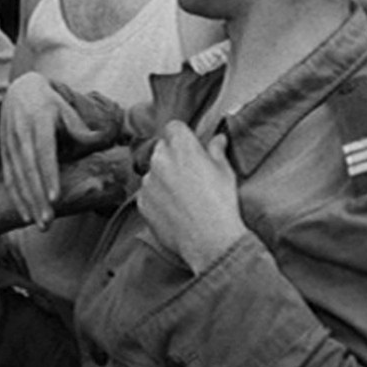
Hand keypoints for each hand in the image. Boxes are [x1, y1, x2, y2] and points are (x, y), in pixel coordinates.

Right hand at [0, 72, 91, 228]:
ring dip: (28, 202)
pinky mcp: (4, 152)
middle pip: (29, 170)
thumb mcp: (66, 110)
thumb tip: (103, 146)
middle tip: (47, 222)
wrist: (19, 90)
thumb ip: (81, 130)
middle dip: (37, 197)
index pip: (43, 151)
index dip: (49, 175)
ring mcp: (9, 143)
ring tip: (40, 224)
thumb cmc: (50, 103)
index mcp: (38, 119)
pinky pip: (8, 178)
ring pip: (17, 177)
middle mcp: (21, 132)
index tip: (55, 198)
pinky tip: (25, 215)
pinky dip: (16, 197)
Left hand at [136, 122, 246, 274]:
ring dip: (164, 178)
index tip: (190, 147)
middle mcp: (159, 159)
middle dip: (172, 156)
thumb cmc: (221, 203)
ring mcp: (148, 181)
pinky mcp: (142, 202)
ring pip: (153, 172)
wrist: (210, 239)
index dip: (182, 136)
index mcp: (181, 146)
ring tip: (184, 197)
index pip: (174, 127)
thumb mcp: (225, 172)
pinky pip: (148, 193)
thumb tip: (218, 139)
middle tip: (190, 174)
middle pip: (162, 149)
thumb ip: (217, 151)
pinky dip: (158, 198)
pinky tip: (175, 210)